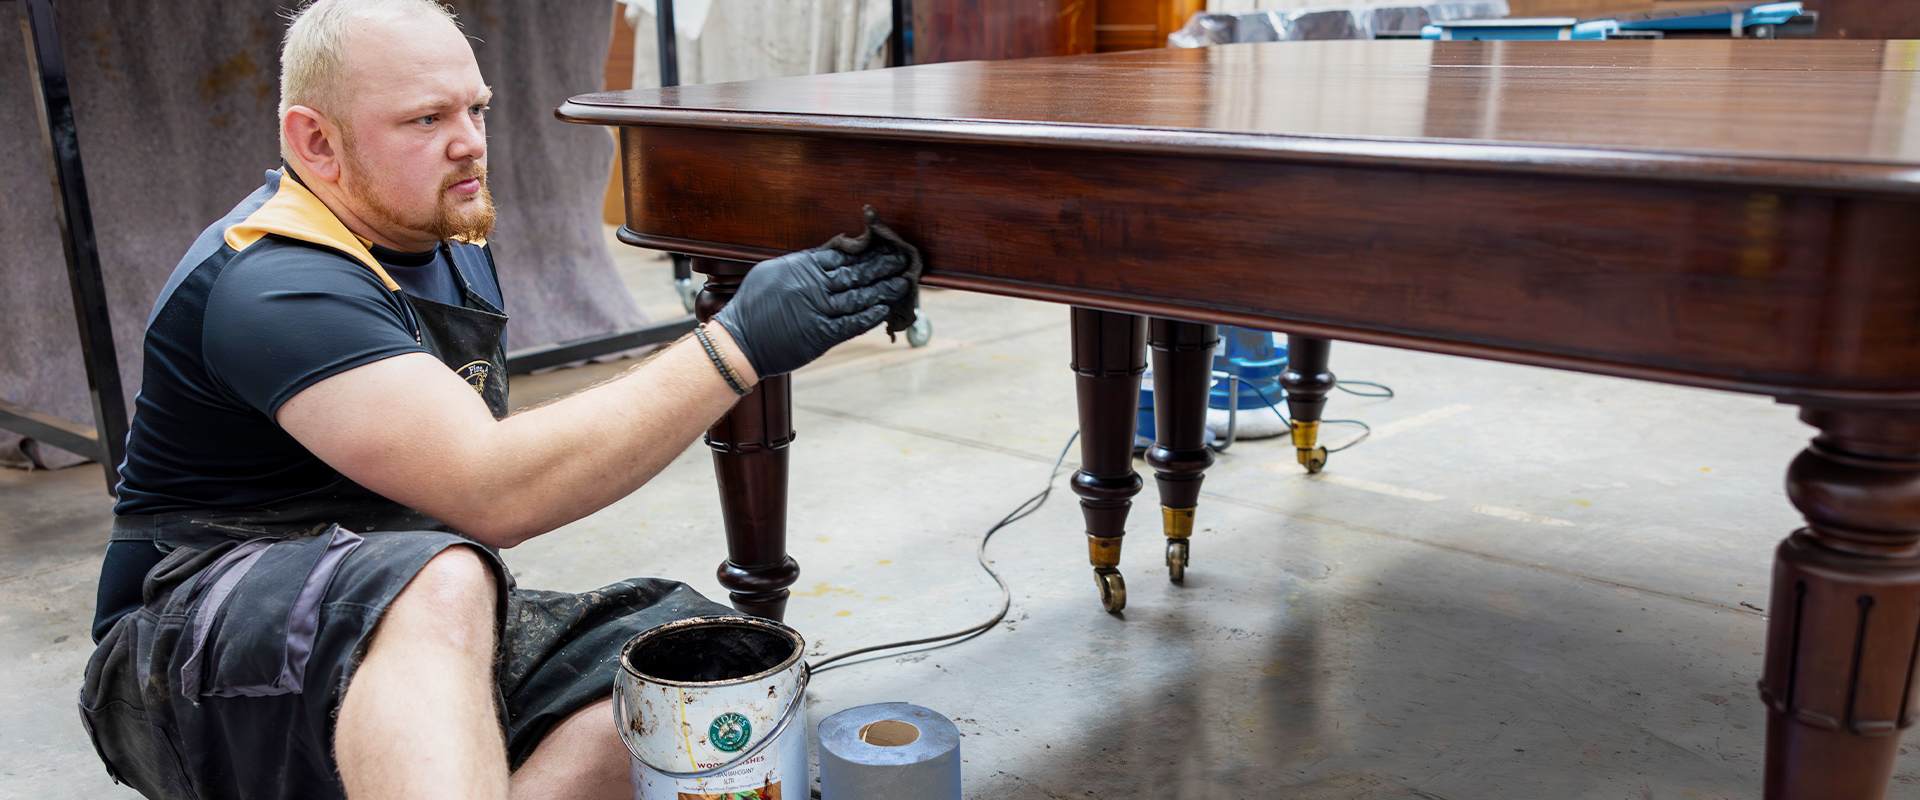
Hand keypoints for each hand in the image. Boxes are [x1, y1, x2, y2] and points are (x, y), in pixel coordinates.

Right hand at [711, 246, 911, 376]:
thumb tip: (829, 254)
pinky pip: (852, 324)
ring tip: (904, 283)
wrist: (740, 342)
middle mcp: (813, 286)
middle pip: (857, 272)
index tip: (886, 245)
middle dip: (883, 265)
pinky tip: (885, 309)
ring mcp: (818, 310)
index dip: (867, 250)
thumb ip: (801, 263)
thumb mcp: (772, 273)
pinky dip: (870, 317)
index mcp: (803, 266)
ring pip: (859, 297)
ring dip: (884, 290)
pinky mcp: (821, 335)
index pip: (843, 254)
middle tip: (905, 259)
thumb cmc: (752, 306)